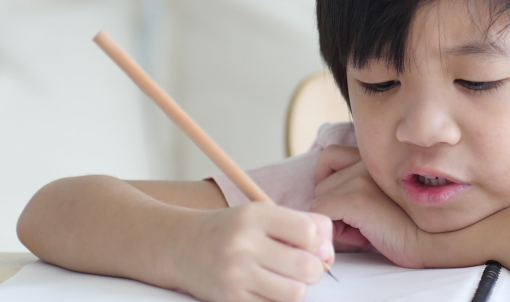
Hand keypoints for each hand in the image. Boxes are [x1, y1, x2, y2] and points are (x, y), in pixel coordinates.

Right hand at [176, 203, 333, 301]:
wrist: (181, 247)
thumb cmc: (231, 230)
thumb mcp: (261, 214)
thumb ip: (301, 225)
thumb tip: (328, 254)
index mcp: (255, 215)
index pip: (309, 231)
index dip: (320, 243)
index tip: (314, 247)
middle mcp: (244, 244)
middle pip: (307, 266)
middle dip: (313, 269)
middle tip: (302, 266)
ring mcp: (236, 275)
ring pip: (296, 292)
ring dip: (297, 287)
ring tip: (285, 278)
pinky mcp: (231, 299)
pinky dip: (278, 299)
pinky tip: (266, 287)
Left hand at [310, 145, 425, 267]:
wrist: (431, 242)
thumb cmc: (406, 223)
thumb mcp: (382, 191)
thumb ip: (358, 180)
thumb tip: (320, 191)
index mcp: (374, 155)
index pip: (330, 156)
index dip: (334, 183)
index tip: (356, 203)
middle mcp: (367, 159)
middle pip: (322, 180)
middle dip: (336, 203)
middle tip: (365, 218)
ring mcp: (361, 176)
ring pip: (320, 197)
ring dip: (337, 216)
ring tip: (365, 225)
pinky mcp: (357, 197)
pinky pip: (322, 211)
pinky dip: (336, 229)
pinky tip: (361, 234)